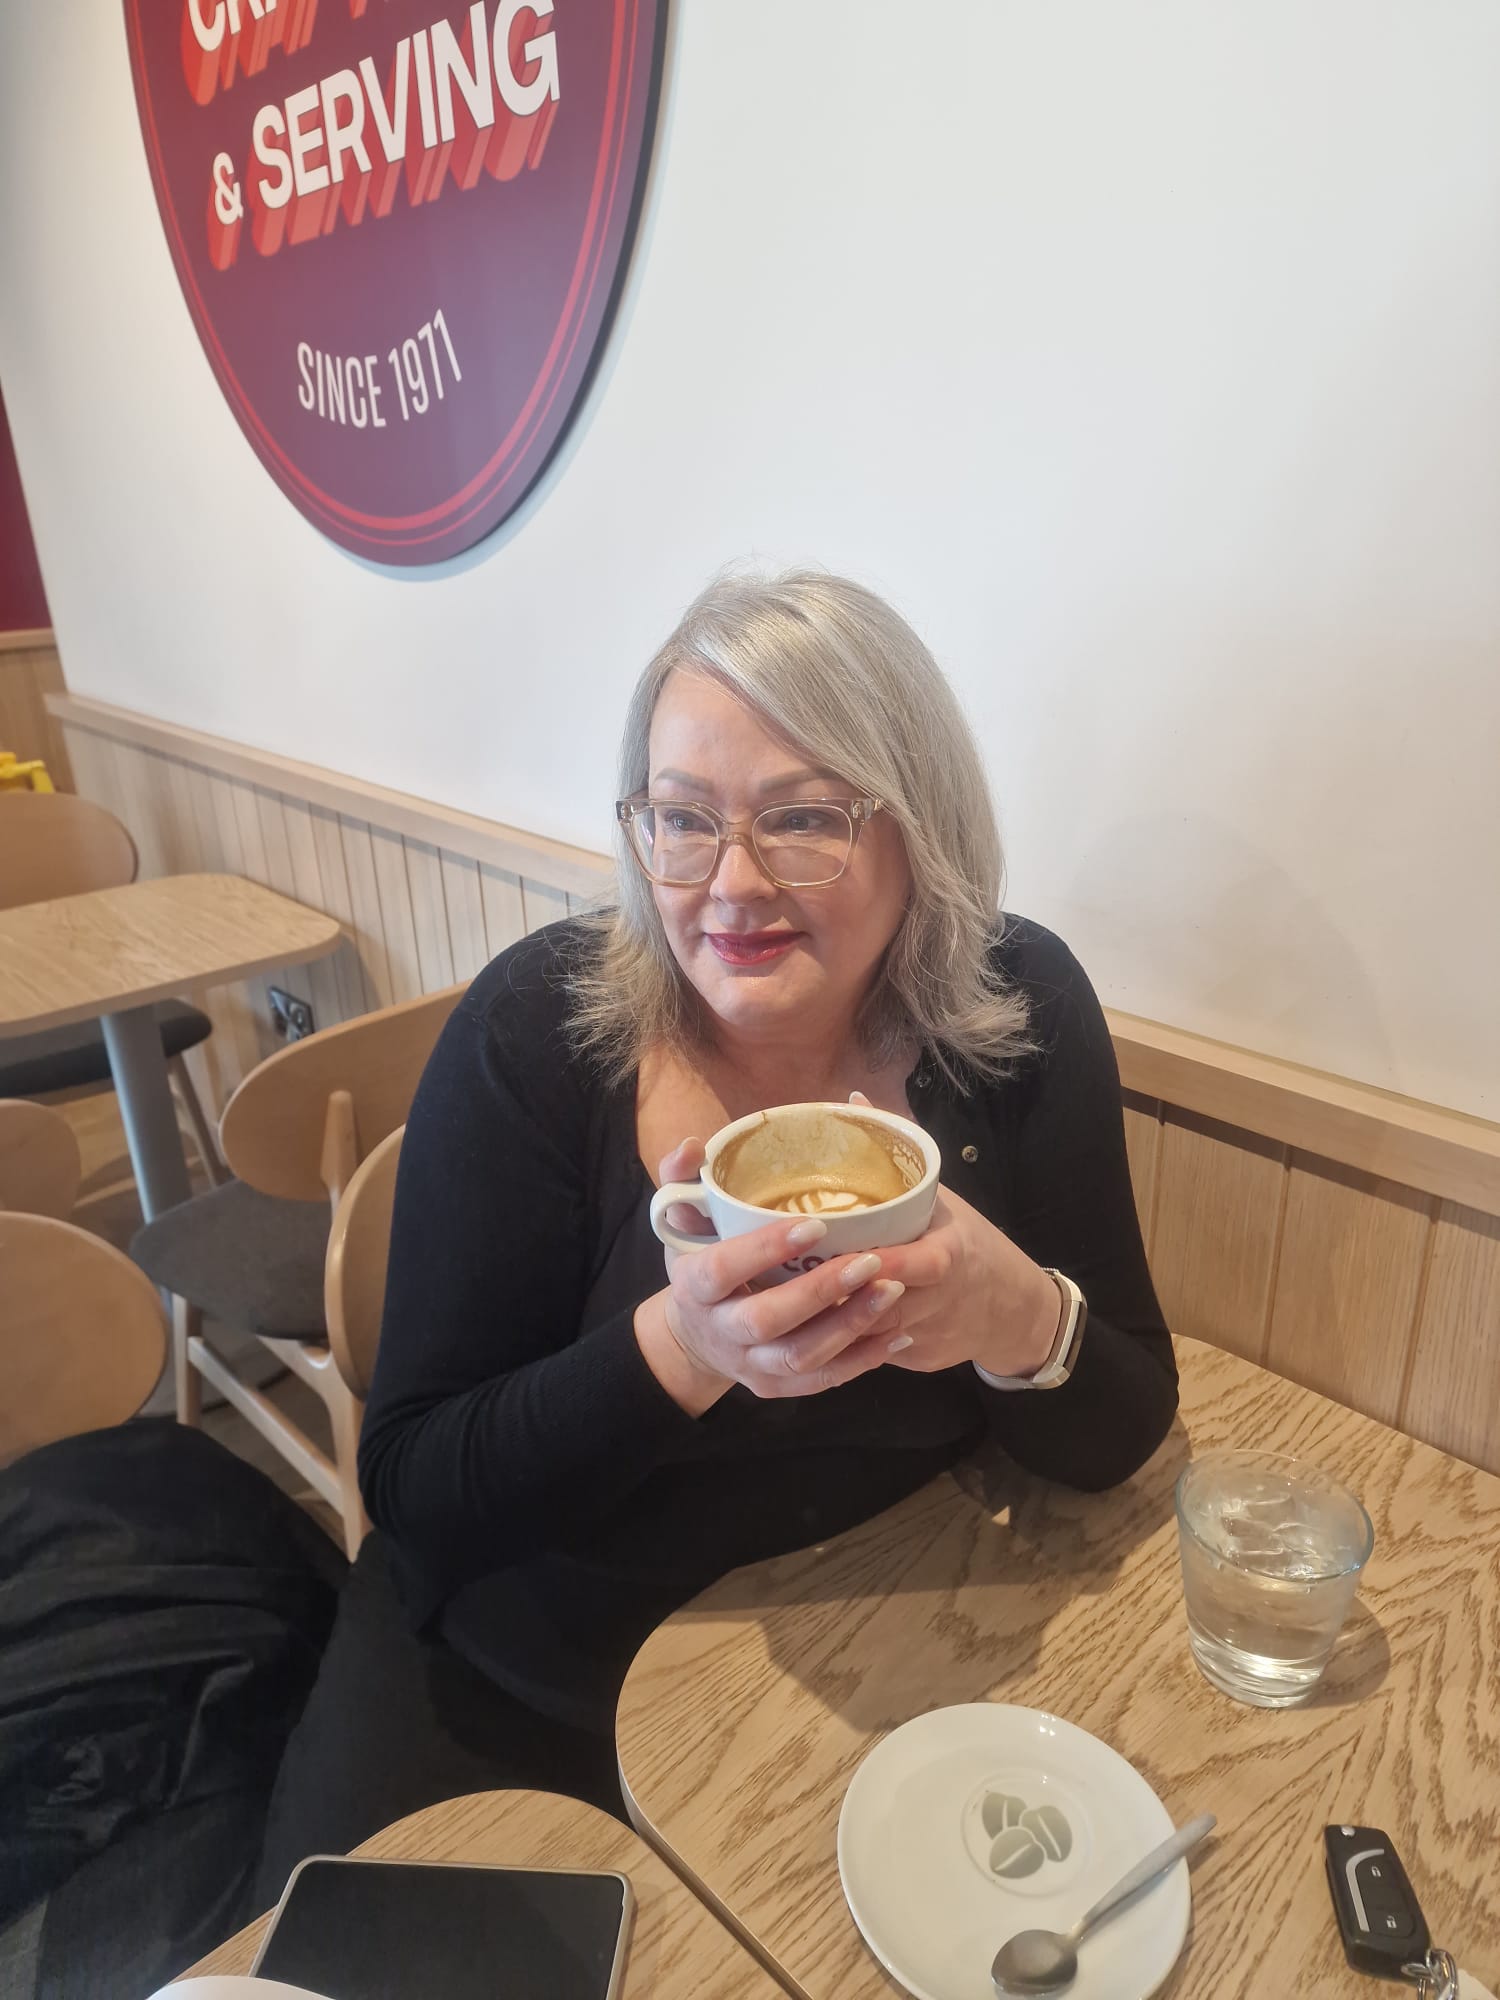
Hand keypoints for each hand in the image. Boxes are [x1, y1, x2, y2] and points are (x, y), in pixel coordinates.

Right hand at [635, 1137, 906, 1412]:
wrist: (695, 1336)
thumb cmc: (700, 1260)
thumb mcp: (684, 1219)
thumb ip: (684, 1177)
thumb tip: (695, 1146)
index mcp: (694, 1285)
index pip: (723, 1270)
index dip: (765, 1250)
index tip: (815, 1225)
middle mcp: (720, 1331)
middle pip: (768, 1321)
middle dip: (820, 1293)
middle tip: (870, 1260)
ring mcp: (749, 1364)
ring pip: (800, 1356)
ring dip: (850, 1326)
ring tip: (893, 1291)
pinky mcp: (777, 1385)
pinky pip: (822, 1380)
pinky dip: (863, 1359)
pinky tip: (897, 1330)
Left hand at [739, 1096, 1061, 1382]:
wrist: (1009, 1310)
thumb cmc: (965, 1241)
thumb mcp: (939, 1197)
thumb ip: (896, 1153)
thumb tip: (853, 1099)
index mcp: (949, 1255)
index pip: (922, 1262)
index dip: (884, 1262)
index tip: (845, 1254)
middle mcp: (939, 1299)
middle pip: (886, 1305)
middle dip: (842, 1299)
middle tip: (791, 1283)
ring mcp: (926, 1334)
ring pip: (871, 1336)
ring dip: (832, 1324)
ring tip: (786, 1308)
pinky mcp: (914, 1360)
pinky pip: (870, 1355)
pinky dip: (840, 1345)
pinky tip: (804, 1332)